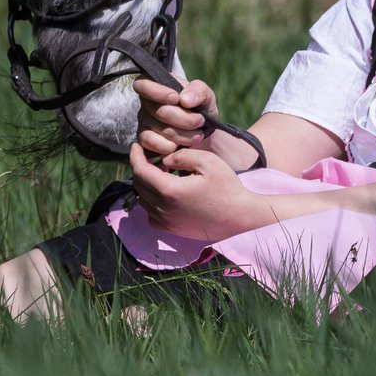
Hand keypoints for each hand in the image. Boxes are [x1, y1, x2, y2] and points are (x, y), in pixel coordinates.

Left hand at [129, 142, 257, 240]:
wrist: (240, 216)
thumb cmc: (227, 187)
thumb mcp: (208, 161)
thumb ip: (182, 156)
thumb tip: (165, 160)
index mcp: (170, 190)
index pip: (141, 171)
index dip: (135, 156)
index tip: (136, 146)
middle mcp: (163, 209)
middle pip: (139, 185)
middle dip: (141, 168)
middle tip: (153, 157)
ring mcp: (167, 222)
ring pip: (143, 200)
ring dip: (146, 185)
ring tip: (161, 173)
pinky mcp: (172, 230)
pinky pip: (151, 214)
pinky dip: (151, 202)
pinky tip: (165, 194)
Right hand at [133, 76, 216, 157]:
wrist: (202, 131)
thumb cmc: (200, 108)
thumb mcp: (206, 96)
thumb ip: (199, 91)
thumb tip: (184, 100)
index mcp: (158, 85)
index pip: (142, 84)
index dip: (157, 92)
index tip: (176, 99)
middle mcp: (146, 103)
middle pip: (160, 111)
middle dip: (185, 119)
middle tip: (200, 121)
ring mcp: (143, 122)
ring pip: (159, 129)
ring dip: (183, 135)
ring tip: (197, 134)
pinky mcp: (144, 139)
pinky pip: (152, 143)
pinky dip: (171, 146)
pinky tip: (182, 145)